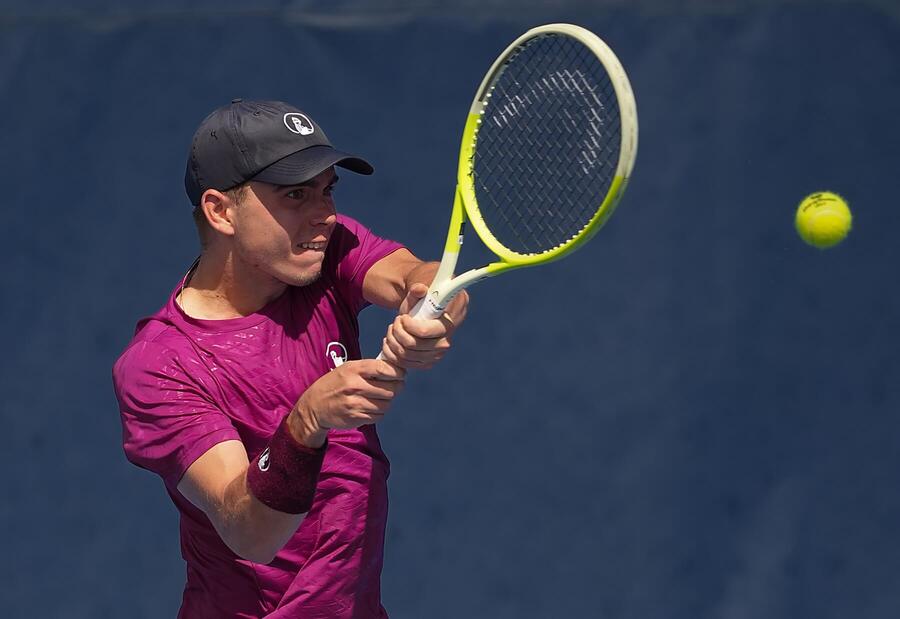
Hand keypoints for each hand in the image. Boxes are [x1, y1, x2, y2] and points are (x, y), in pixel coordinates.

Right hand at [288, 360, 405, 447]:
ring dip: (387, 402)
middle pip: (390, 389)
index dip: (398, 372)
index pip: (384, 369)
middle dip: (396, 388)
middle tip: (394, 387)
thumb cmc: (335, 384)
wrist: (314, 407)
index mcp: (354, 370)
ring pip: (386, 404)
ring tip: (380, 398)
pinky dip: (379, 413)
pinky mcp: (356, 418)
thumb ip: (368, 367)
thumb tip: (394, 368)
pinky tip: (371, 407)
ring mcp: (355, 403)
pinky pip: (378, 416)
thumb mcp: (347, 369)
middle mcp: (355, 386)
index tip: (401, 374)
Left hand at [380, 284, 468, 369]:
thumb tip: (418, 289)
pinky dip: (393, 354)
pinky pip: (406, 364)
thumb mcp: (419, 290)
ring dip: (393, 342)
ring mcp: (438, 353)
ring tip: (391, 329)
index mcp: (450, 319)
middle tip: (395, 322)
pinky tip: (390, 341)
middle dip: (398, 333)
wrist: (424, 309)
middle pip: (414, 345)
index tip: (402, 317)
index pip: (426, 331)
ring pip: (407, 355)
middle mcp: (447, 340)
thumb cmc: (423, 297)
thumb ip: (418, 289)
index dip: (409, 326)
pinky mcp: (429, 362)